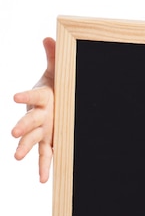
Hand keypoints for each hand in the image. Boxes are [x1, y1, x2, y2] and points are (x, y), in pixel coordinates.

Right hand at [12, 37, 55, 182]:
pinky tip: (43, 179)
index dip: (25, 95)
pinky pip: (46, 155)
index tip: (15, 97)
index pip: (33, 95)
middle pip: (30, 120)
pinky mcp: (48, 140)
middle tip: (14, 132)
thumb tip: (48, 36)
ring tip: (17, 157)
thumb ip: (54, 55)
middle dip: (22, 126)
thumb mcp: (58, 70)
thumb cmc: (58, 84)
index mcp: (42, 96)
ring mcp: (43, 129)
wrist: (61, 99)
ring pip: (33, 140)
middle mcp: (39, 114)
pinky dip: (44, 166)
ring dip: (25, 147)